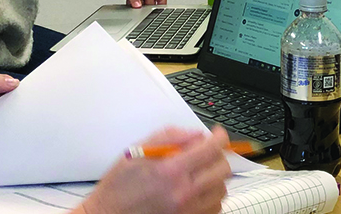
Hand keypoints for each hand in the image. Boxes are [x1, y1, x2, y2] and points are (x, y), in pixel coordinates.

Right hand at [75, 126, 230, 213]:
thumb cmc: (118, 187)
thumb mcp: (136, 152)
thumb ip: (168, 137)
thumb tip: (195, 134)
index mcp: (170, 171)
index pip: (209, 149)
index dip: (219, 137)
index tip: (218, 134)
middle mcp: (183, 193)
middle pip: (222, 169)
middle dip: (219, 156)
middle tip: (207, 152)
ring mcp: (188, 211)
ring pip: (221, 190)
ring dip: (214, 177)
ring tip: (198, 173)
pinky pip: (214, 207)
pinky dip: (210, 196)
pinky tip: (196, 190)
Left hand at [126, 0, 165, 7]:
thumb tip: (137, 4)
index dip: (161, 3)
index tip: (160, 11)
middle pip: (150, 1)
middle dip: (146, 6)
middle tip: (142, 11)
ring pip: (142, 2)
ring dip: (138, 5)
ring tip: (135, 8)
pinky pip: (134, 0)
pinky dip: (132, 4)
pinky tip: (130, 5)